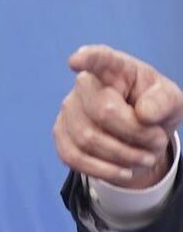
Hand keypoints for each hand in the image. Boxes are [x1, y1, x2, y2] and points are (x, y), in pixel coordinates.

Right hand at [57, 45, 182, 189]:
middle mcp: (85, 86)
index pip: (101, 60)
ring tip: (146, 158)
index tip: (76, 60)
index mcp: (117, 69)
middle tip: (158, 142)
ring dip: (122, 155)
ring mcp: (68, 111)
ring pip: (88, 140)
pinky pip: (74, 158)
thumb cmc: (154, 109)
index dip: (88, 59)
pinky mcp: (60, 136)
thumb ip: (164, 102)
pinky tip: (124, 171)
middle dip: (135, 133)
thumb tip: (144, 113)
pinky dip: (103, 170)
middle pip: (103, 112)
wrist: (140, 136)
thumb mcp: (172, 101)